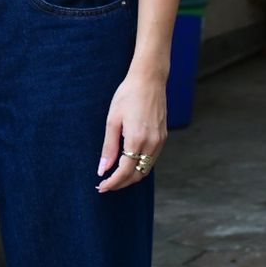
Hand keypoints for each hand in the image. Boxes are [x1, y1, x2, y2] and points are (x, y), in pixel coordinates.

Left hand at [95, 69, 166, 192]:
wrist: (149, 80)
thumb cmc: (127, 96)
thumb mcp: (112, 120)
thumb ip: (109, 147)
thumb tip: (103, 169)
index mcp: (137, 139)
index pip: (125, 172)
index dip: (113, 183)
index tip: (102, 187)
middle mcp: (152, 143)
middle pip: (137, 175)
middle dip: (121, 183)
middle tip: (106, 185)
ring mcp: (160, 141)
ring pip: (146, 169)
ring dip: (131, 177)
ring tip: (115, 177)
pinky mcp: (163, 137)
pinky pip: (152, 159)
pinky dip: (140, 166)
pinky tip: (128, 163)